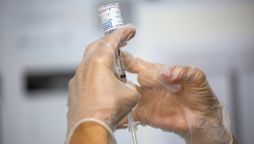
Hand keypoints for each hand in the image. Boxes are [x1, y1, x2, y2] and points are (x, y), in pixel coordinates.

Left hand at [66, 25, 139, 143]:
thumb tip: (126, 88)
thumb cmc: (107, 110)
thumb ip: (129, 85)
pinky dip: (95, 74)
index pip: (112, 41)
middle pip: (97, 46)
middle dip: (110, 43)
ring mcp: (77, 79)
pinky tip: (102, 84)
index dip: (123, 33)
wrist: (90, 128)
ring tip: (114, 67)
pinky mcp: (74, 90)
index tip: (130, 30)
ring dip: (102, 60)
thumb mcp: (130, 94)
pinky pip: (85, 76)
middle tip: (121, 43)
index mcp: (99, 62)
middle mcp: (85, 67)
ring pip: (89, 61)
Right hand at [119, 52, 232, 143]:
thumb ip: (182, 71)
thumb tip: (167, 73)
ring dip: (116, 93)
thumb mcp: (196, 76)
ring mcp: (144, 100)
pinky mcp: (144, 114)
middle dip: (120, 75)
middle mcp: (148, 85)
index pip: (136, 63)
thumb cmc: (200, 95)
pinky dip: (120, 114)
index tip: (116, 54)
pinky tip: (113, 113)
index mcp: (157, 73)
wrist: (203, 118)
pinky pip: (129, 114)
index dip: (125, 58)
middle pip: (126, 77)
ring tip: (107, 91)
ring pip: (124, 94)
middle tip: (114, 76)